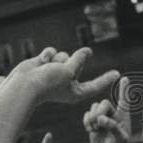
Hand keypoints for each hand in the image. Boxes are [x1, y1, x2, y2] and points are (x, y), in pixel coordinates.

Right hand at [5, 46, 119, 105]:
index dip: (106, 79)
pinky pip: (53, 53)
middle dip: (74, 61)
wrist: (24, 83)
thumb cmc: (48, 82)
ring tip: (49, 66)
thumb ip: (79, 59)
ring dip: (58, 59)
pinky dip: (48, 55)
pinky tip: (41, 61)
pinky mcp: (46, 65)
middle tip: (73, 62)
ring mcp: (56, 73)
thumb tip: (87, 51)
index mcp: (75, 91)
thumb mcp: (69, 70)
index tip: (118, 74)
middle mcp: (66, 82)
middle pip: (78, 64)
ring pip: (65, 56)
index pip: (95, 85)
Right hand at [83, 76, 134, 142]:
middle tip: (98, 124)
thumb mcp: (120, 139)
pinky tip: (90, 130)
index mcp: (123, 117)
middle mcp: (113, 115)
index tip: (125, 78)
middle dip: (98, 112)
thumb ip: (112, 127)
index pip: (123, 100)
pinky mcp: (93, 123)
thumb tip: (101, 118)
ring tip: (94, 129)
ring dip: (92, 118)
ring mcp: (103, 119)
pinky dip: (87, 121)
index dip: (124, 90)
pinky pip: (87, 115)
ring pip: (93, 108)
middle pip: (103, 103)